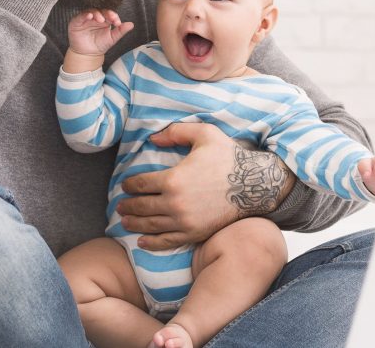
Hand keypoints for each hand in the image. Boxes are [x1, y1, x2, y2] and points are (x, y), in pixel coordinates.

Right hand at [67, 9, 133, 55]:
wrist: (88, 55)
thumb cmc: (100, 45)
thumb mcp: (112, 38)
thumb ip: (120, 31)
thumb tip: (131, 24)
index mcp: (104, 19)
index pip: (109, 14)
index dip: (113, 16)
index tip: (118, 22)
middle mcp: (95, 17)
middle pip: (101, 11)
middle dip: (106, 14)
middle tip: (111, 18)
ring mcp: (85, 19)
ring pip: (91, 12)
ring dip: (96, 14)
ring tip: (101, 20)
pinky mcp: (76, 22)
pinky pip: (80, 16)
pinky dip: (85, 15)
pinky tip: (90, 16)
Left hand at [116, 123, 292, 250]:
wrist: (254, 185)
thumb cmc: (229, 157)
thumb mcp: (204, 134)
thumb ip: (176, 132)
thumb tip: (152, 139)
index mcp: (173, 179)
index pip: (141, 184)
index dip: (129, 185)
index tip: (125, 186)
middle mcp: (175, 203)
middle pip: (141, 207)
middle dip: (128, 206)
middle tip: (120, 206)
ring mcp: (184, 222)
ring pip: (150, 225)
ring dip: (134, 224)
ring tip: (125, 222)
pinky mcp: (194, 234)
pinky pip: (167, 241)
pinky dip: (152, 243)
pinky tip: (142, 241)